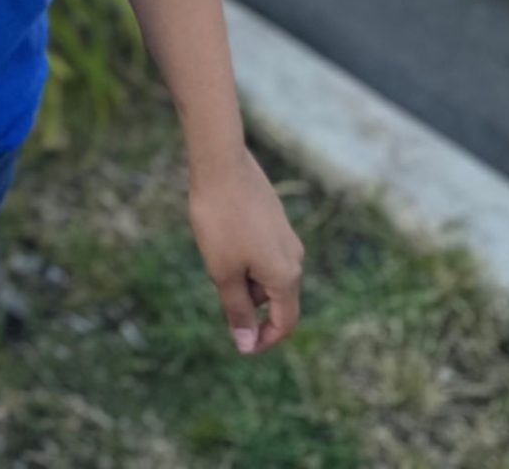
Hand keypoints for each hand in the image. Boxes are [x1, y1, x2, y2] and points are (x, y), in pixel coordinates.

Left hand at [187, 143, 303, 355]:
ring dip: (243, 278)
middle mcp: (293, 257)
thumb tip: (246, 345)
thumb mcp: (223, 272)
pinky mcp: (274, 217)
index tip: (240, 345)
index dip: (264, 340)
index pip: (285, 323)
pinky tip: (220, 237)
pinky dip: (243, 257)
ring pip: (265, 273)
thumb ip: (237, 310)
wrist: (220, 163)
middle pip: (274, 298)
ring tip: (215, 254)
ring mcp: (286, 235)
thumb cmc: (220, 220)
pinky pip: (262, 251)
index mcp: (285, 276)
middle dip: (247, 303)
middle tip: (215, 284)